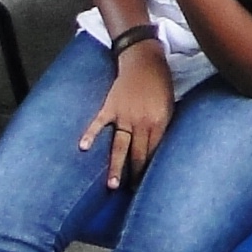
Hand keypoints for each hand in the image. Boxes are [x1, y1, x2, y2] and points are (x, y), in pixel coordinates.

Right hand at [78, 54, 172, 190]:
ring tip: (113, 185)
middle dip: (135, 174)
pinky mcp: (110, 106)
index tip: (147, 184)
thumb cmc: (160, 82)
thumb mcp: (169, 106)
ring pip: (119, 146)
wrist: (144, 58)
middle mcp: (141, 122)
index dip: (150, 169)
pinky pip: (98, 123)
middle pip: (137, 154)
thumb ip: (162, 127)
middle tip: (131, 192)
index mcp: (158, 122)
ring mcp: (124, 115)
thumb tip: (158, 148)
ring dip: (116, 167)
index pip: (153, 152)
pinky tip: (82, 148)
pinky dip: (90, 135)